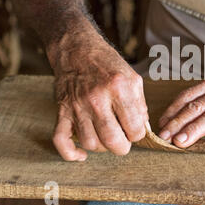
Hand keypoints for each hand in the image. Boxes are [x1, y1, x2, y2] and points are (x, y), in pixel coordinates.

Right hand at [49, 31, 147, 160]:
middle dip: (123, 147)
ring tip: (106, 137)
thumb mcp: (133, 78)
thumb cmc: (108, 64)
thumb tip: (143, 128)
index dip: (138, 134)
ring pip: (90, 143)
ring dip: (102, 147)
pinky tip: (82, 156)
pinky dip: (70, 153)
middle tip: (124, 141)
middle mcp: (97, 98)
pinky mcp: (62, 110)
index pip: (134, 128)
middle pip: (112, 140)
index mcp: (119, 89)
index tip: (135, 130)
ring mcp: (77, 106)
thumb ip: (140, 105)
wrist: (77, 49)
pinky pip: (61, 140)